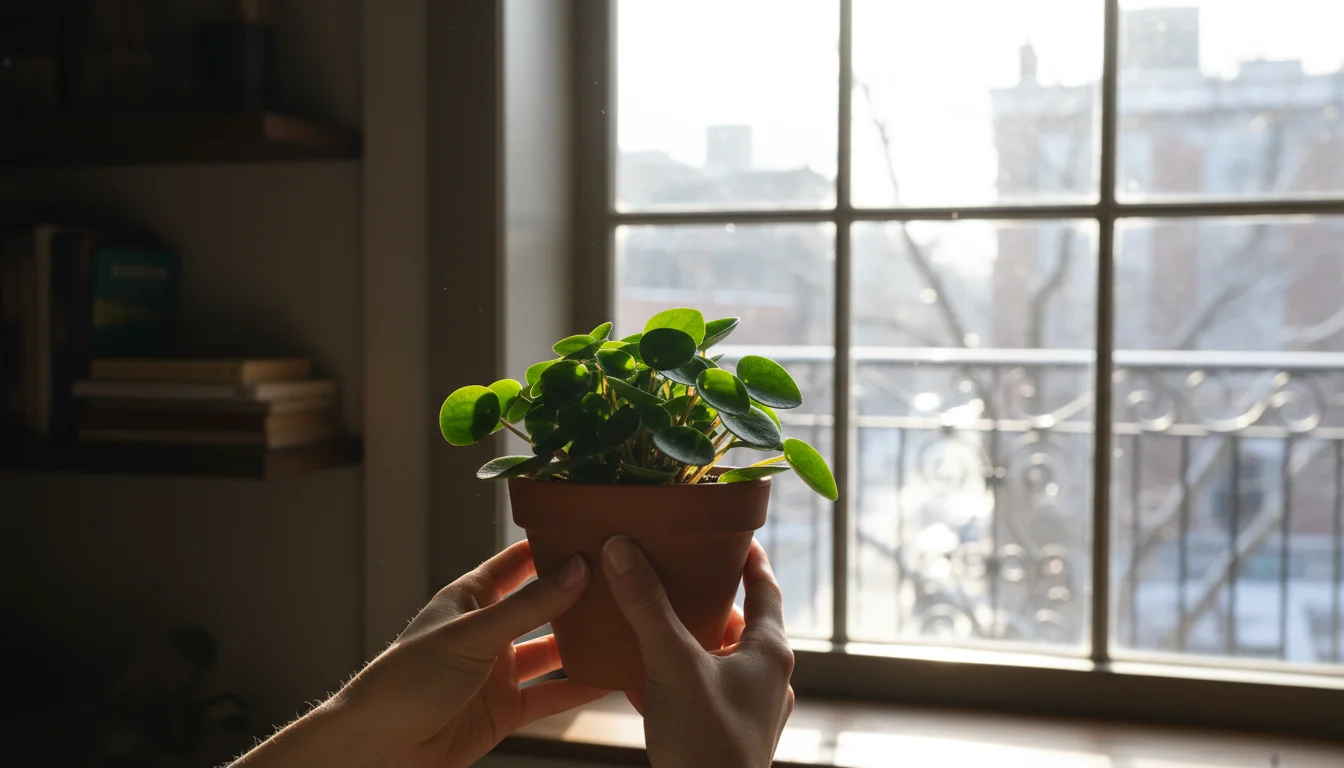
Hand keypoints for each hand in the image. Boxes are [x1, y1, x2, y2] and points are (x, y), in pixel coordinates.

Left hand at [232, 540, 605, 767]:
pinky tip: (609, 677)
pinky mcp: (505, 709)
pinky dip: (579, 687)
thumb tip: (576, 569)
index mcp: (470, 598)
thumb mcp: (472, 635)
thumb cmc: (405, 680)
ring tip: (627, 626)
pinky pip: (550, 695)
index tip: (592, 532)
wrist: (379, 750)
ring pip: (552, 650)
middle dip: (579, 594)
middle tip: (624, 579)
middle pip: (542, 606)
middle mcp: (488, 630)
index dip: (551, 545)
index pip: (517, 561)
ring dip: (584, 642)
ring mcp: (498, 671)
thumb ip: (528, 607)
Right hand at [603, 536, 794, 767]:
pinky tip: (638, 673)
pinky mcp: (727, 734)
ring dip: (688, 637)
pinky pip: (702, 691)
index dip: (748, 556)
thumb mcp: (673, 665)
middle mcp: (768, 677)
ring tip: (649, 615)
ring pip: (719, 657)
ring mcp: (750, 710)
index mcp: (771, 652)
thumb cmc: (707, 745)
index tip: (729, 530)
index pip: (765, 586)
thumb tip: (621, 548)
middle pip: (740, 620)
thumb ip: (648, 607)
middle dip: (706, 596)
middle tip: (672, 567)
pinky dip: (676, 675)